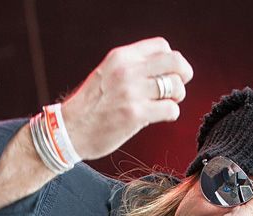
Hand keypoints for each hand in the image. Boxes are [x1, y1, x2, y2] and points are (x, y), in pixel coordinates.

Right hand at [60, 37, 193, 160]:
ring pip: (176, 86)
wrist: (69, 131)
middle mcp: (127, 70)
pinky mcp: (135, 114)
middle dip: (183, 75)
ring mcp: (132, 92)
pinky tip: (160, 116)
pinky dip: (171, 113)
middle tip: (177, 87)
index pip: (161, 46)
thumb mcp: (106, 74)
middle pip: (175, 62)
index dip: (171, 60)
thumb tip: (163, 69)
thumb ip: (130, 68)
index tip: (168, 73)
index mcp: (120, 57)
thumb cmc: (89, 106)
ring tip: (165, 104)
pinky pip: (171, 109)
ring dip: (176, 97)